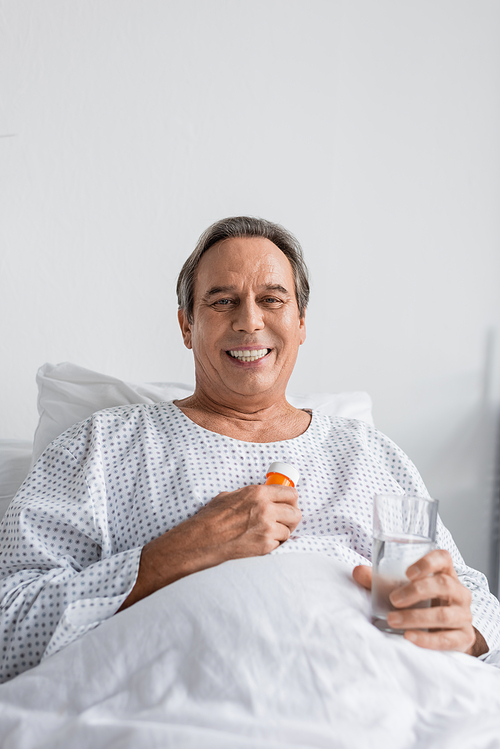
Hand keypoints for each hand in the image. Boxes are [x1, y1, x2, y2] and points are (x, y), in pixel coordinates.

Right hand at [119, 484, 300, 609]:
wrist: (201, 540)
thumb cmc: (211, 518)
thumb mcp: (230, 497)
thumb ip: (251, 496)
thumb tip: (264, 496)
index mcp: (258, 493)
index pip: (291, 493)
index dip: (291, 500)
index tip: (288, 504)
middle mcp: (265, 508)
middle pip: (296, 513)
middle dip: (291, 518)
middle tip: (283, 522)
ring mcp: (266, 528)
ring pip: (289, 531)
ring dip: (281, 533)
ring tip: (268, 534)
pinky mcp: (265, 545)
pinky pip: (279, 544)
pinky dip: (273, 545)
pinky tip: (260, 543)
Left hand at [353, 549, 486, 655]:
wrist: (447, 632)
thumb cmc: (422, 603)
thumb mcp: (403, 588)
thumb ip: (380, 580)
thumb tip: (357, 571)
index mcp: (445, 573)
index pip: (443, 558)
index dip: (428, 562)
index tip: (408, 572)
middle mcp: (459, 592)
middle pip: (443, 585)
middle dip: (416, 592)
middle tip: (393, 599)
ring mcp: (463, 615)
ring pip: (444, 615)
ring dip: (416, 617)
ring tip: (392, 620)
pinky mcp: (464, 638)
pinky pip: (447, 639)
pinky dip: (426, 639)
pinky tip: (409, 637)